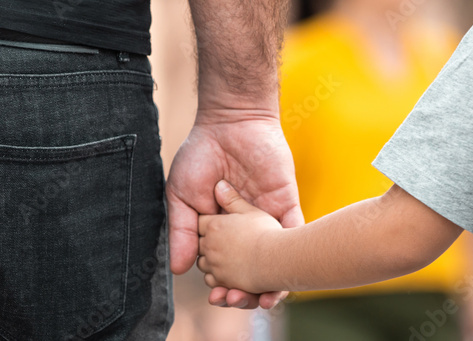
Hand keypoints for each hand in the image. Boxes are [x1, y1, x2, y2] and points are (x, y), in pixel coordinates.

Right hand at [167, 114, 302, 308]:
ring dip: (271, 280)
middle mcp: (246, 227)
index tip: (218, 297)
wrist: (230, 122)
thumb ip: (181, 232)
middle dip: (246, 288)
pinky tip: (287, 274)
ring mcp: (267, 217)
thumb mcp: (181, 196)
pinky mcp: (285, 204)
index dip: (222, 283)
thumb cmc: (201, 155)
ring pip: (275, 256)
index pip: (224, 264)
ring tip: (262, 299)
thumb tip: (178, 269)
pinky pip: (294, 232)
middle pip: (251, 266)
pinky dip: (293, 253)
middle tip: (237, 301)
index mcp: (221, 228)